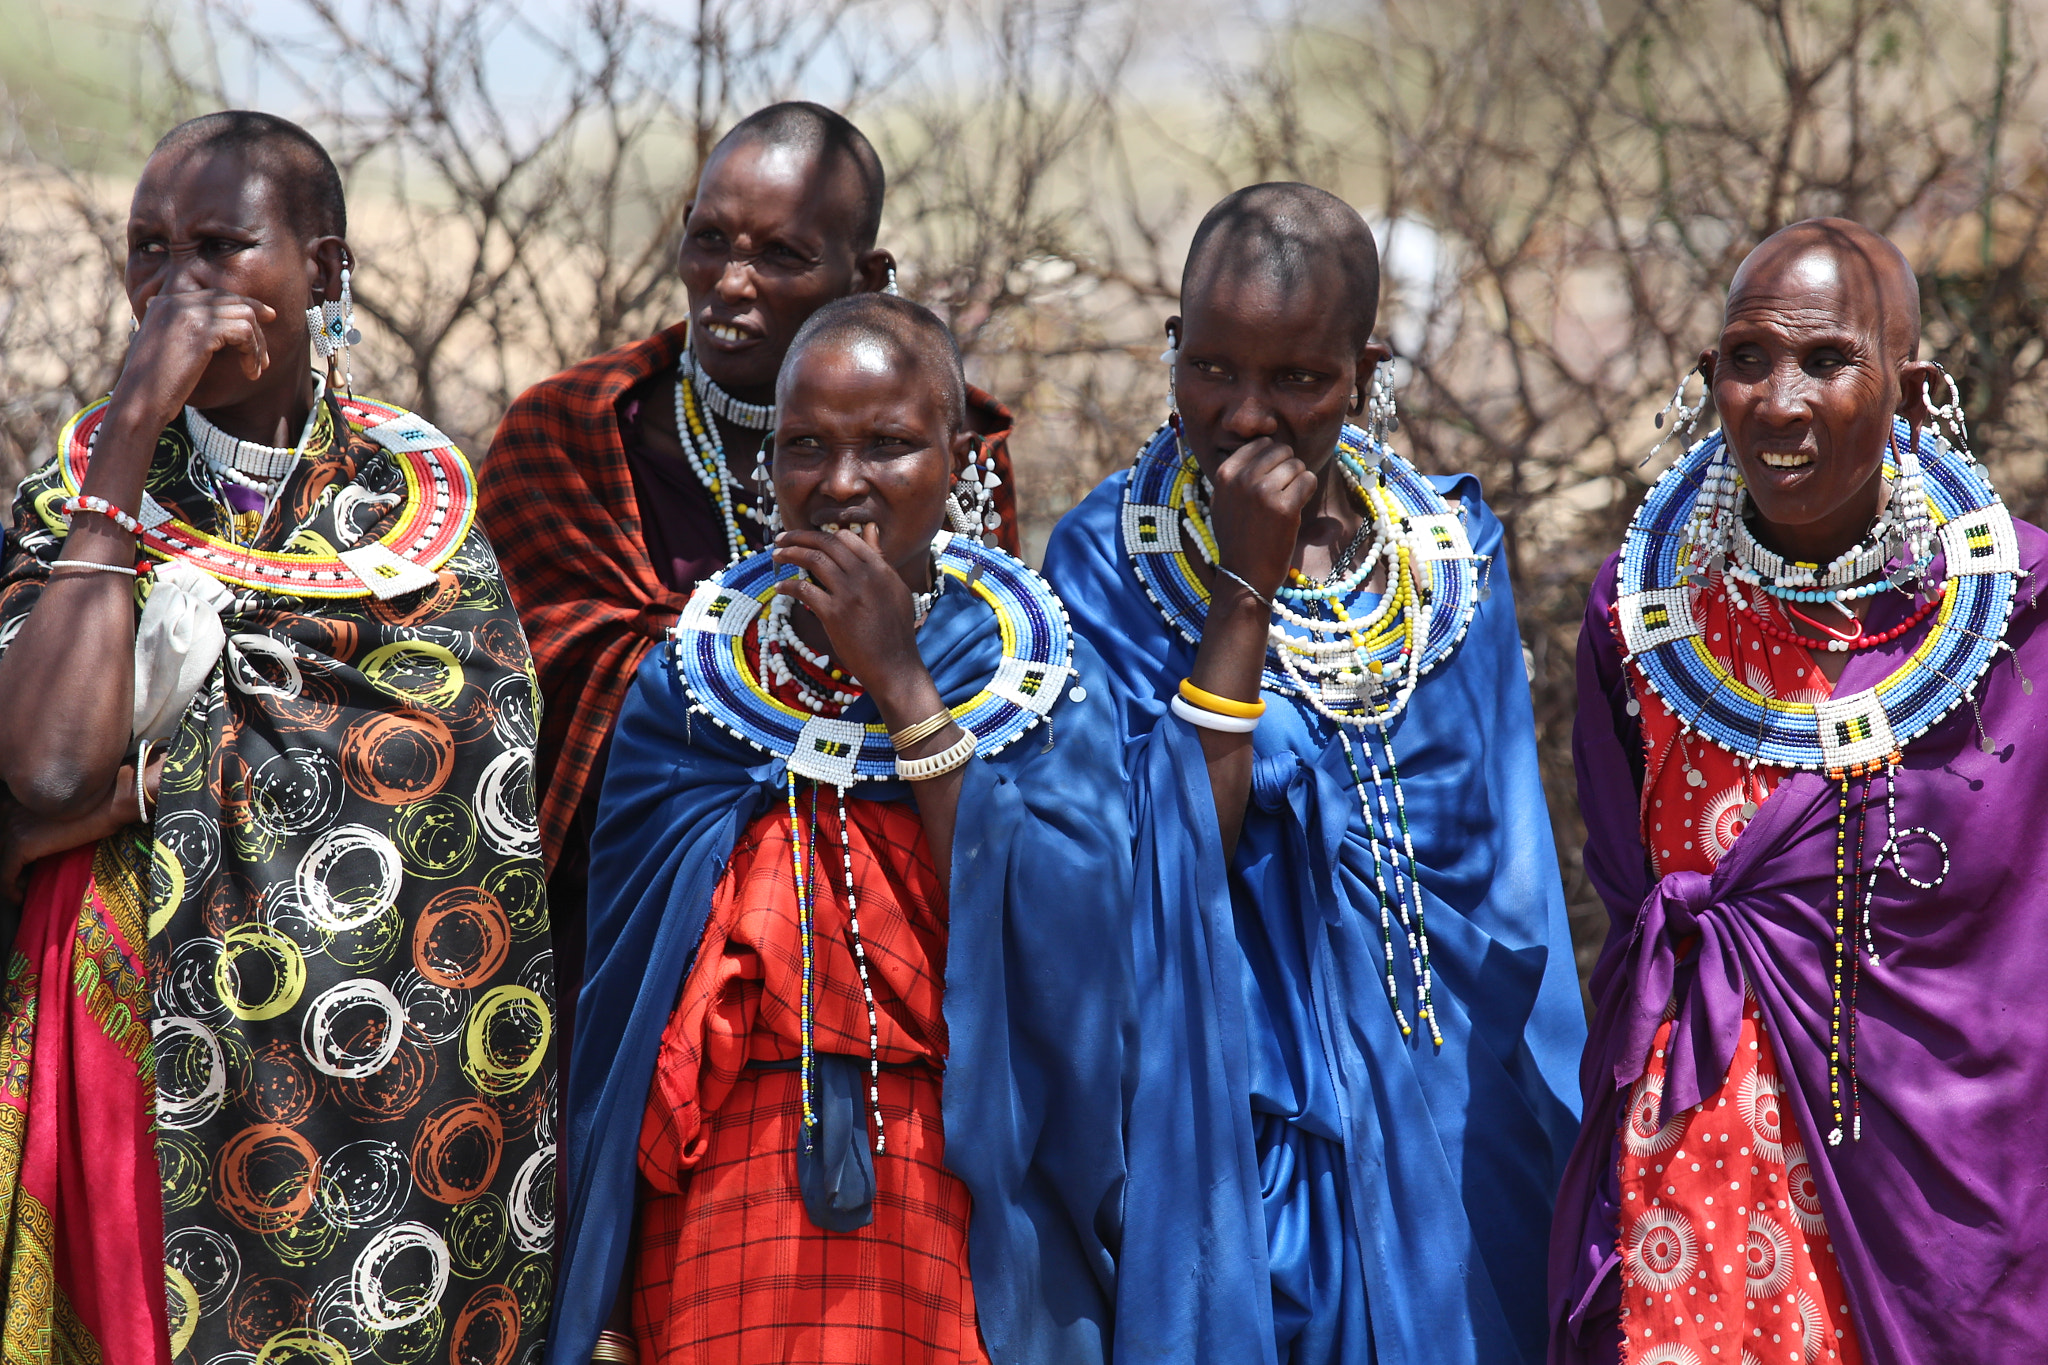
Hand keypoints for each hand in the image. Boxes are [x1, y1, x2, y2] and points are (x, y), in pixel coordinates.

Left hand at [0, 767, 138, 919]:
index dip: (8, 849)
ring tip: (23, 887)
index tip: (21, 863)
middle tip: (23, 877)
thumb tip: (36, 844)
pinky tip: (19, 897)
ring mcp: (13, 827)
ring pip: (0, 861)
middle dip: (8, 863)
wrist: (109, 803)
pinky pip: (6, 874)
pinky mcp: (21, 844)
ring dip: (9, 877)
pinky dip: (10, 889)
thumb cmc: (95, 806)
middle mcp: (8, 811)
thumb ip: (40, 820)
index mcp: (16, 798)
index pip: (2, 829)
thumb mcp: (60, 809)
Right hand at [111, 289, 279, 437]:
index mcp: (164, 303)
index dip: (245, 304)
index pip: (215, 294)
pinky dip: (253, 353)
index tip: (267, 317)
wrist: (139, 402)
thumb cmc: (155, 387)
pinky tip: (250, 373)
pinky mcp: (201, 329)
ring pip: (244, 315)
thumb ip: (189, 333)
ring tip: (257, 369)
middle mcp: (175, 302)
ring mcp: (187, 312)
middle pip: (233, 300)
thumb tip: (222, 333)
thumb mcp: (169, 351)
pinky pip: (244, 331)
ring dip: (258, 345)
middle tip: (267, 356)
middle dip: (257, 326)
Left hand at [770, 524, 928, 706]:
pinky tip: (780, 588)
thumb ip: (880, 559)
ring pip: (813, 560)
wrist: (895, 667)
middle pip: (826, 544)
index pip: (847, 538)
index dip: (823, 535)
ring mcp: (849, 594)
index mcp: (881, 568)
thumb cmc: (896, 632)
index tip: (808, 538)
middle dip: (799, 537)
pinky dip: (788, 586)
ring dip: (790, 554)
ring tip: (776, 555)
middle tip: (782, 538)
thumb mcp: (896, 589)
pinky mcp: (834, 614)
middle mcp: (865, 576)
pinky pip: (804, 590)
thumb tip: (870, 529)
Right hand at [1207, 436, 1318, 599]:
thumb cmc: (1237, 538)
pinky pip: (1308, 480)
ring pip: (1297, 465)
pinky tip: (1296, 507)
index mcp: (1224, 474)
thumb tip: (1262, 444)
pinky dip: (1307, 491)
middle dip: (1287, 467)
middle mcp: (1242, 479)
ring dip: (1298, 481)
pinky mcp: (1285, 507)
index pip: (1261, 443)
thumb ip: (1237, 474)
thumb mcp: (1223, 501)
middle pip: (1281, 450)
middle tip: (1283, 490)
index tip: (1271, 478)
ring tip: (1287, 502)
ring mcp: (1263, 492)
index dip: (1273, 458)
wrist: (1244, 575)